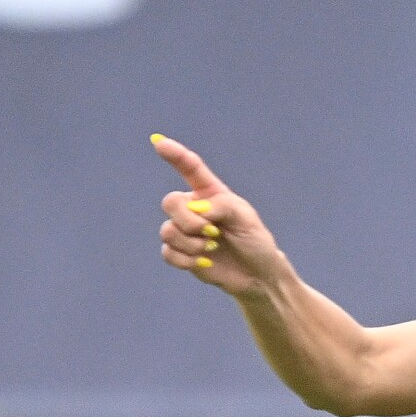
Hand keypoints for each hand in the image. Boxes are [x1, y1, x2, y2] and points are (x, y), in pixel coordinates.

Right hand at [151, 133, 287, 296]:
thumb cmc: (254, 240)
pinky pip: (167, 252)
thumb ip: (222, 206)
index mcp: (210, 193)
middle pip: (171, 203)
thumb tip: (197, 210)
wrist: (255, 274)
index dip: (175, 155)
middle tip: (213, 233)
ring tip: (213, 249)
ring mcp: (184, 230)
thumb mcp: (245, 218)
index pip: (190, 168)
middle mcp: (193, 208)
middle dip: (189, 221)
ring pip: (167, 231)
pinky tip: (204, 262)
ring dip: (191, 244)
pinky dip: (186, 259)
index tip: (159, 142)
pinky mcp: (179, 252)